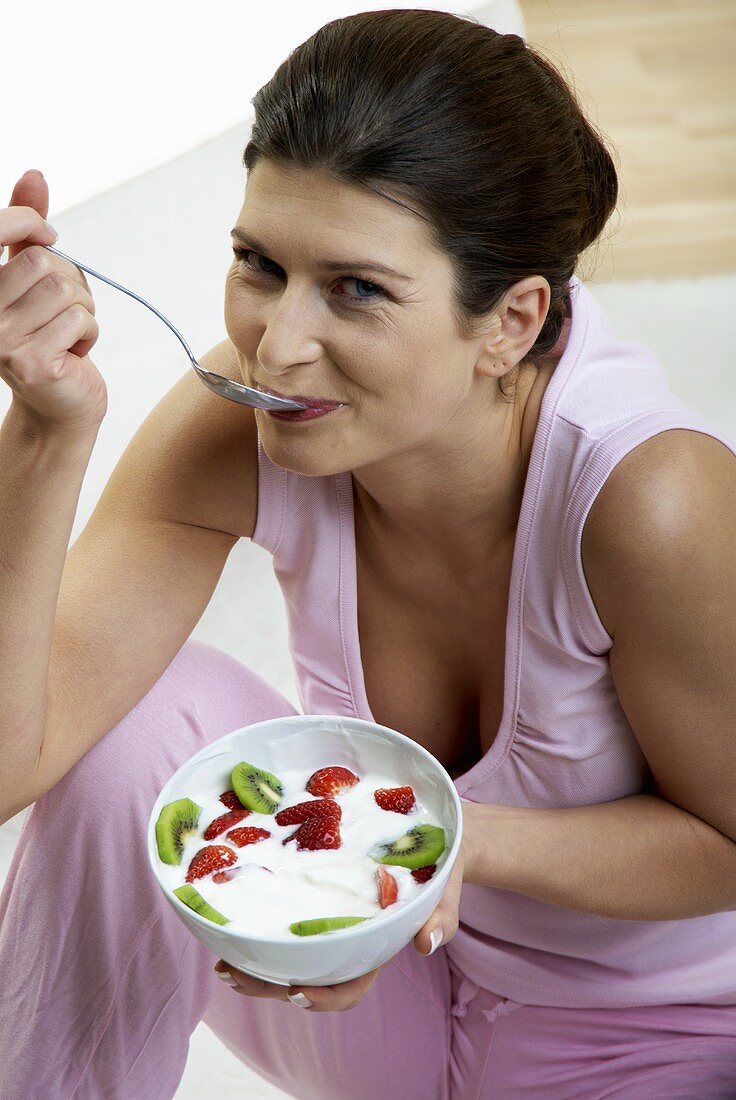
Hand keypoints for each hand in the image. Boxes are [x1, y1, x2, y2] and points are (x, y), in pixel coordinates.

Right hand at [0, 169, 106, 432]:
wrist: (58, 403)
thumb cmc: (46, 334)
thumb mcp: (33, 278)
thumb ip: (27, 230)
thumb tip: (35, 175)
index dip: (27, 219)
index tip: (48, 233)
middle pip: (42, 262)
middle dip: (68, 282)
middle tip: (62, 311)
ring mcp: (2, 341)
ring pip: (65, 291)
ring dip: (82, 311)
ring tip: (67, 334)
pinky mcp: (33, 363)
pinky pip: (80, 321)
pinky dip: (89, 334)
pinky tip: (72, 354)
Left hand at [214, 803, 472, 1012]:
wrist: (438, 842)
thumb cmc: (440, 873)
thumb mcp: (444, 892)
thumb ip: (440, 919)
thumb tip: (427, 945)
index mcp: (375, 949)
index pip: (349, 987)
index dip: (323, 996)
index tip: (297, 990)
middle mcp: (348, 945)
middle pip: (307, 979)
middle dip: (269, 986)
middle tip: (233, 973)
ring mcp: (330, 927)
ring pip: (290, 959)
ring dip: (256, 967)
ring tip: (223, 961)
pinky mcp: (317, 904)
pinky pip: (288, 928)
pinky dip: (261, 933)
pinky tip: (235, 927)